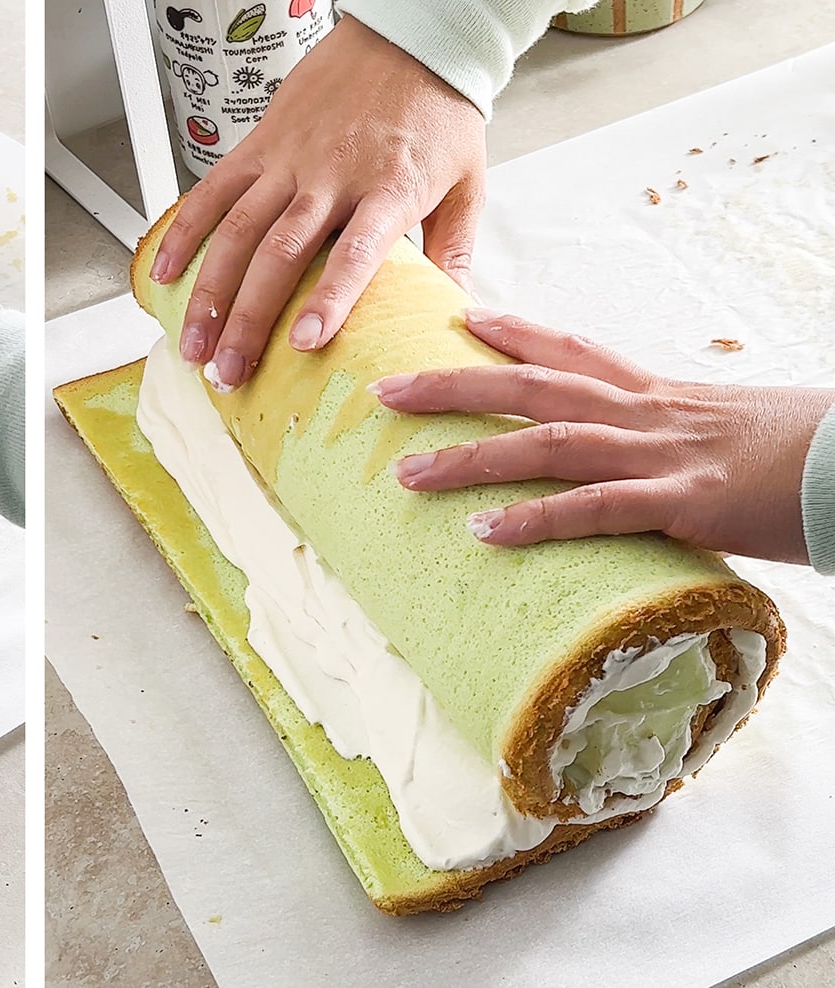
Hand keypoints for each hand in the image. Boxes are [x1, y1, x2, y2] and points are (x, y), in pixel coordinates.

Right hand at [152, 15, 485, 390]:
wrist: (410, 38)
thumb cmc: (438, 110)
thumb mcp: (467, 182)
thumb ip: (455, 251)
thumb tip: (456, 313)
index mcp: (388, 189)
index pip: (354, 252)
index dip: (328, 299)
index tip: (304, 344)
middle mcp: (331, 176)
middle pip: (278, 255)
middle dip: (247, 320)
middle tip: (230, 372)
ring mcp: (289, 160)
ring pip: (236, 232)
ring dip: (210, 294)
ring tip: (194, 345)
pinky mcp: (260, 144)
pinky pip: (213, 191)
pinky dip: (184, 232)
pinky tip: (165, 274)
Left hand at [372, 310, 834, 563]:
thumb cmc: (798, 452)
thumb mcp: (722, 430)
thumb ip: (666, 437)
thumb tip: (627, 457)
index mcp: (656, 393)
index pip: (571, 349)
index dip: (513, 331)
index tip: (459, 315)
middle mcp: (646, 413)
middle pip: (531, 388)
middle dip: (452, 388)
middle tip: (383, 391)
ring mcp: (662, 457)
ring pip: (547, 446)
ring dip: (470, 459)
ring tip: (405, 475)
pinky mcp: (686, 506)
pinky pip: (596, 510)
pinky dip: (536, 520)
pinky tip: (483, 533)